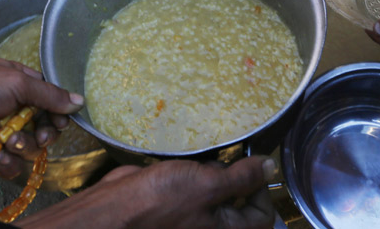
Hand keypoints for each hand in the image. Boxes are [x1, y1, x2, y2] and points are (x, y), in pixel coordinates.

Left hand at [0, 59, 82, 196]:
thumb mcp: (15, 82)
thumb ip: (49, 95)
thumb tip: (79, 101)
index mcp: (18, 83)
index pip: (50, 100)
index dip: (58, 113)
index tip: (62, 120)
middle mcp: (11, 108)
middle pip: (44, 128)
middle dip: (44, 133)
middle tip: (40, 135)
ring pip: (29, 151)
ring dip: (22, 147)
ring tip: (6, 141)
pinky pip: (10, 167)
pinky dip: (4, 162)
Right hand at [14, 156, 275, 228]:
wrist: (109, 213)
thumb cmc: (158, 204)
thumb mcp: (206, 186)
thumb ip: (241, 178)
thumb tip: (270, 168)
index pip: (262, 215)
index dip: (259, 189)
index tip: (250, 166)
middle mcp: (210, 228)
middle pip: (238, 203)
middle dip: (233, 178)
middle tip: (224, 157)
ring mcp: (191, 218)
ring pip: (214, 193)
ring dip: (212, 173)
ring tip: (203, 157)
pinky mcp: (174, 206)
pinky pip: (192, 188)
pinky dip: (192, 174)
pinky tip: (184, 162)